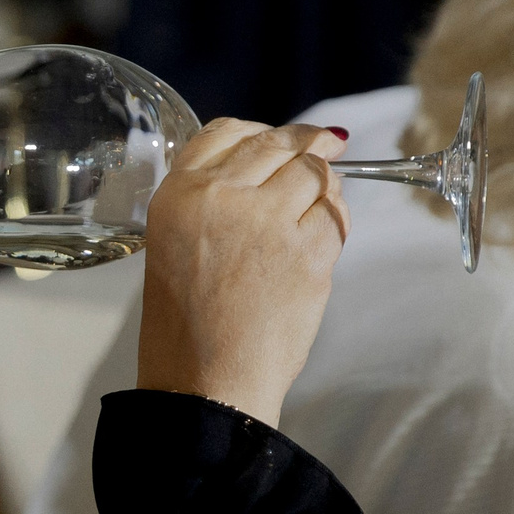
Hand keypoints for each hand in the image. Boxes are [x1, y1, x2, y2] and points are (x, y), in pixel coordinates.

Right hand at [137, 120, 350, 427]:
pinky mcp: (308, 255)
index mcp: (179, 195)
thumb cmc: (187, 327)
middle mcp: (222, 199)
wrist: (206, 383)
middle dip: (307, 141)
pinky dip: (337, 217)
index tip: (281, 136)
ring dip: (326, 179)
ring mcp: (268, 224)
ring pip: (313, 174)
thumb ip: (211, 204)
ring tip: (327, 191)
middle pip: (277, 145)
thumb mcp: (175, 246)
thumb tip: (267, 174)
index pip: (226, 132)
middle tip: (328, 142)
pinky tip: (330, 227)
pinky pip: (334, 216)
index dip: (262, 130)